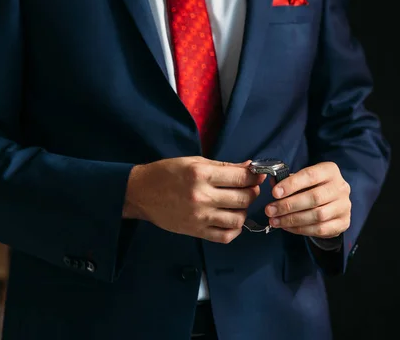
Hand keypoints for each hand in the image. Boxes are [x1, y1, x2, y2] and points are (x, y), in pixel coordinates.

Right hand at [123, 157, 265, 243]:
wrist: (141, 193)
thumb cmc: (167, 173)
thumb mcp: (194, 162)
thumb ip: (224, 166)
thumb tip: (250, 167)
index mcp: (201, 175)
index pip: (240, 178)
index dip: (254, 176)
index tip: (258, 175)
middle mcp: (201, 197)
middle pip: (243, 198)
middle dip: (252, 192)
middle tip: (249, 188)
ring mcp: (199, 217)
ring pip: (238, 218)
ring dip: (244, 211)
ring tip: (238, 203)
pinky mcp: (196, 231)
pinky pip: (225, 236)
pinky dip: (234, 229)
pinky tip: (231, 219)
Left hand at [264, 162, 350, 238]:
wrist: (333, 202)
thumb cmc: (314, 187)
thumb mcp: (302, 179)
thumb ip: (288, 181)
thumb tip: (273, 183)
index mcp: (330, 170)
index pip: (310, 175)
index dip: (291, 184)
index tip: (275, 193)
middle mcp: (340, 187)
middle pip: (314, 198)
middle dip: (288, 205)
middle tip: (270, 210)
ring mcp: (344, 206)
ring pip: (317, 215)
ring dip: (292, 219)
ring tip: (275, 221)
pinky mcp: (344, 222)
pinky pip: (321, 229)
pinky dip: (301, 229)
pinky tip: (287, 227)